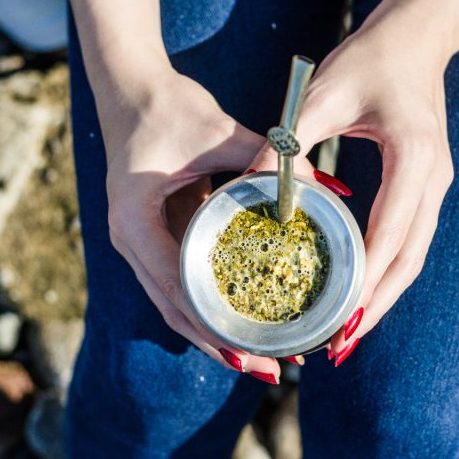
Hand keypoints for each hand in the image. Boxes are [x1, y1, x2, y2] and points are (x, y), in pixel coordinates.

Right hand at [98, 65, 287, 381]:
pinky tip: (243, 319)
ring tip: (260, 357)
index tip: (252, 351)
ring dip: (216, 332)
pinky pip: (181, 282)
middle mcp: (129, 240)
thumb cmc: (169, 106)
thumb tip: (328, 184)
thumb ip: (269, 159)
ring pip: (176, 303)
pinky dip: (211, 305)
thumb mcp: (218, 131)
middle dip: (219, 342)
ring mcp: (139, 243)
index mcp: (135, 220)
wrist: (130, 90)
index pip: (175, 286)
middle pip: (174, 309)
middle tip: (268, 369)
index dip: (214, 323)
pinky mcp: (153, 237)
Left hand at [249, 0, 456, 365]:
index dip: (365, 284)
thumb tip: (250, 190)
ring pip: (413, 257)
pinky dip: (387, 272)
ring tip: (349, 330)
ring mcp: (436, 185)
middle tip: (340, 343)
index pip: (390, 237)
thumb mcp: (321, 97)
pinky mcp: (426, 185)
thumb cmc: (369, 59)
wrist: (415, 38)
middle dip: (375, 306)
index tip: (338, 320)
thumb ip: (288, 145)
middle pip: (409, 261)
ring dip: (383, 296)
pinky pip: (409, 240)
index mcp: (412, 159)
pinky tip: (361, 289)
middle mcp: (434, 180)